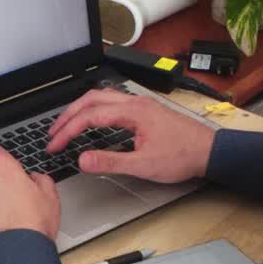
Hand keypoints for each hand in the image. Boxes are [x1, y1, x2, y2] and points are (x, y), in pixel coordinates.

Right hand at [47, 89, 216, 182]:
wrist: (210, 151)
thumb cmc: (184, 155)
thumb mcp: (144, 165)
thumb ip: (110, 162)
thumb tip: (83, 159)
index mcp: (133, 112)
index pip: (89, 116)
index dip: (68, 131)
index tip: (55, 145)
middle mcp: (135, 102)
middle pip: (91, 99)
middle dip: (67, 116)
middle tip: (52, 134)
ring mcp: (140, 104)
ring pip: (101, 97)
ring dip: (80, 110)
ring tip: (66, 126)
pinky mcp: (144, 110)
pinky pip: (112, 102)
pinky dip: (94, 110)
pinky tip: (92, 122)